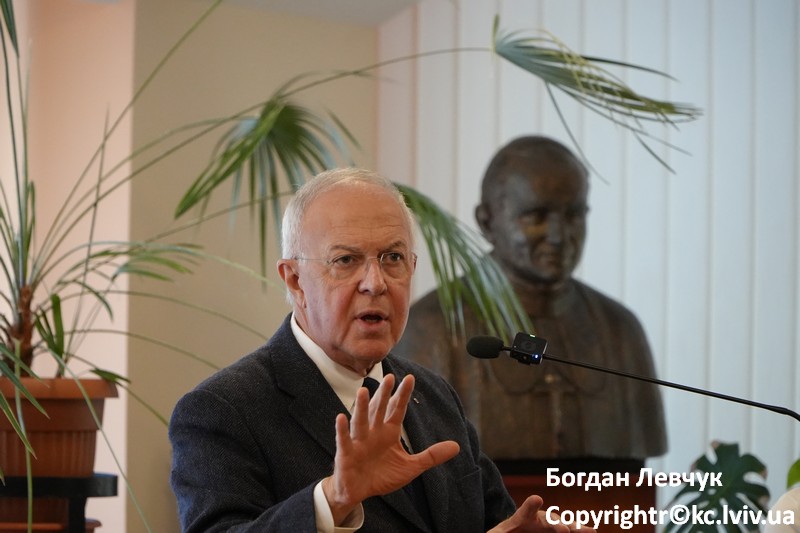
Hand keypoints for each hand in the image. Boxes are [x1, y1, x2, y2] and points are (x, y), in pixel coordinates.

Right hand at [322, 374, 459, 524]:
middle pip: (379, 410)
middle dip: (384, 395)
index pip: (397, 410)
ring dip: (361, 406)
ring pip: (360, 421)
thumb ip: (432, 455)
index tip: (410, 378)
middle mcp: (373, 432)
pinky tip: (341, 417)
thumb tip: (457, 446)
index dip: (403, 395)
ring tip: (363, 391)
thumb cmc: (382, 476)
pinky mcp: (346, 453)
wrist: (358, 492)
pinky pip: (343, 440)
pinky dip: (341, 430)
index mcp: (389, 432)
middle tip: (389, 377)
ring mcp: (359, 441)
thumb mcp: (411, 466)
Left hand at [488, 496, 595, 532]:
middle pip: (551, 520)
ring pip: (566, 526)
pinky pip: (572, 532)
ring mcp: (553, 527)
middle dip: (558, 523)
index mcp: (525, 517)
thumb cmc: (509, 532)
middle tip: (565, 529)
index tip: (537, 499)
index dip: (531, 505)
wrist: (521, 531)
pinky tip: (591, 531)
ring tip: (590, 530)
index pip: (527, 510)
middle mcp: (542, 520)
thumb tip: (497, 531)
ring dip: (577, 528)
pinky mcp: (561, 532)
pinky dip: (580, 531)